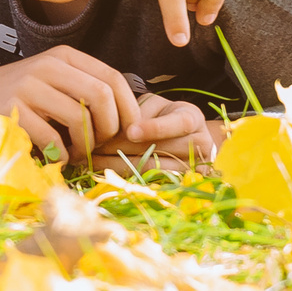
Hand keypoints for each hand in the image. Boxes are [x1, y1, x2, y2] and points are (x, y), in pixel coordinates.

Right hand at [0, 46, 140, 162]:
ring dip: (84, 146)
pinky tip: (54, 156)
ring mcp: (29, 85)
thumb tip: (128, 116)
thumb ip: (84, 90)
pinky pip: (52, 138)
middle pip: (102, 96)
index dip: (129, 108)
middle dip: (109, 129)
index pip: (113, 78)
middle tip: (98, 145)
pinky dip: (60, 154)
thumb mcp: (51, 81)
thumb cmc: (16, 95)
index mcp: (64, 57)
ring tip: (75, 153)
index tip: (128, 131)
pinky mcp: (13, 109)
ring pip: (80, 118)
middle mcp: (49, 66)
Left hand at [90, 92, 217, 171]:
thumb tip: (110, 123)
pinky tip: (103, 169)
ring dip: (118, 163)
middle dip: (123, 146)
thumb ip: (139, 112)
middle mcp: (199, 144)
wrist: (189, 140)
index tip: (131, 131)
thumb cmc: (164, 116)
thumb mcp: (155, 106)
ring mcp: (193, 168)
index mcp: (193, 118)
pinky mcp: (181, 184)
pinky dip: (124, 175)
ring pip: (152, 169)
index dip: (154, 128)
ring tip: (92, 157)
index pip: (178, 124)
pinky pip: (150, 182)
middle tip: (94, 144)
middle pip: (161, 149)